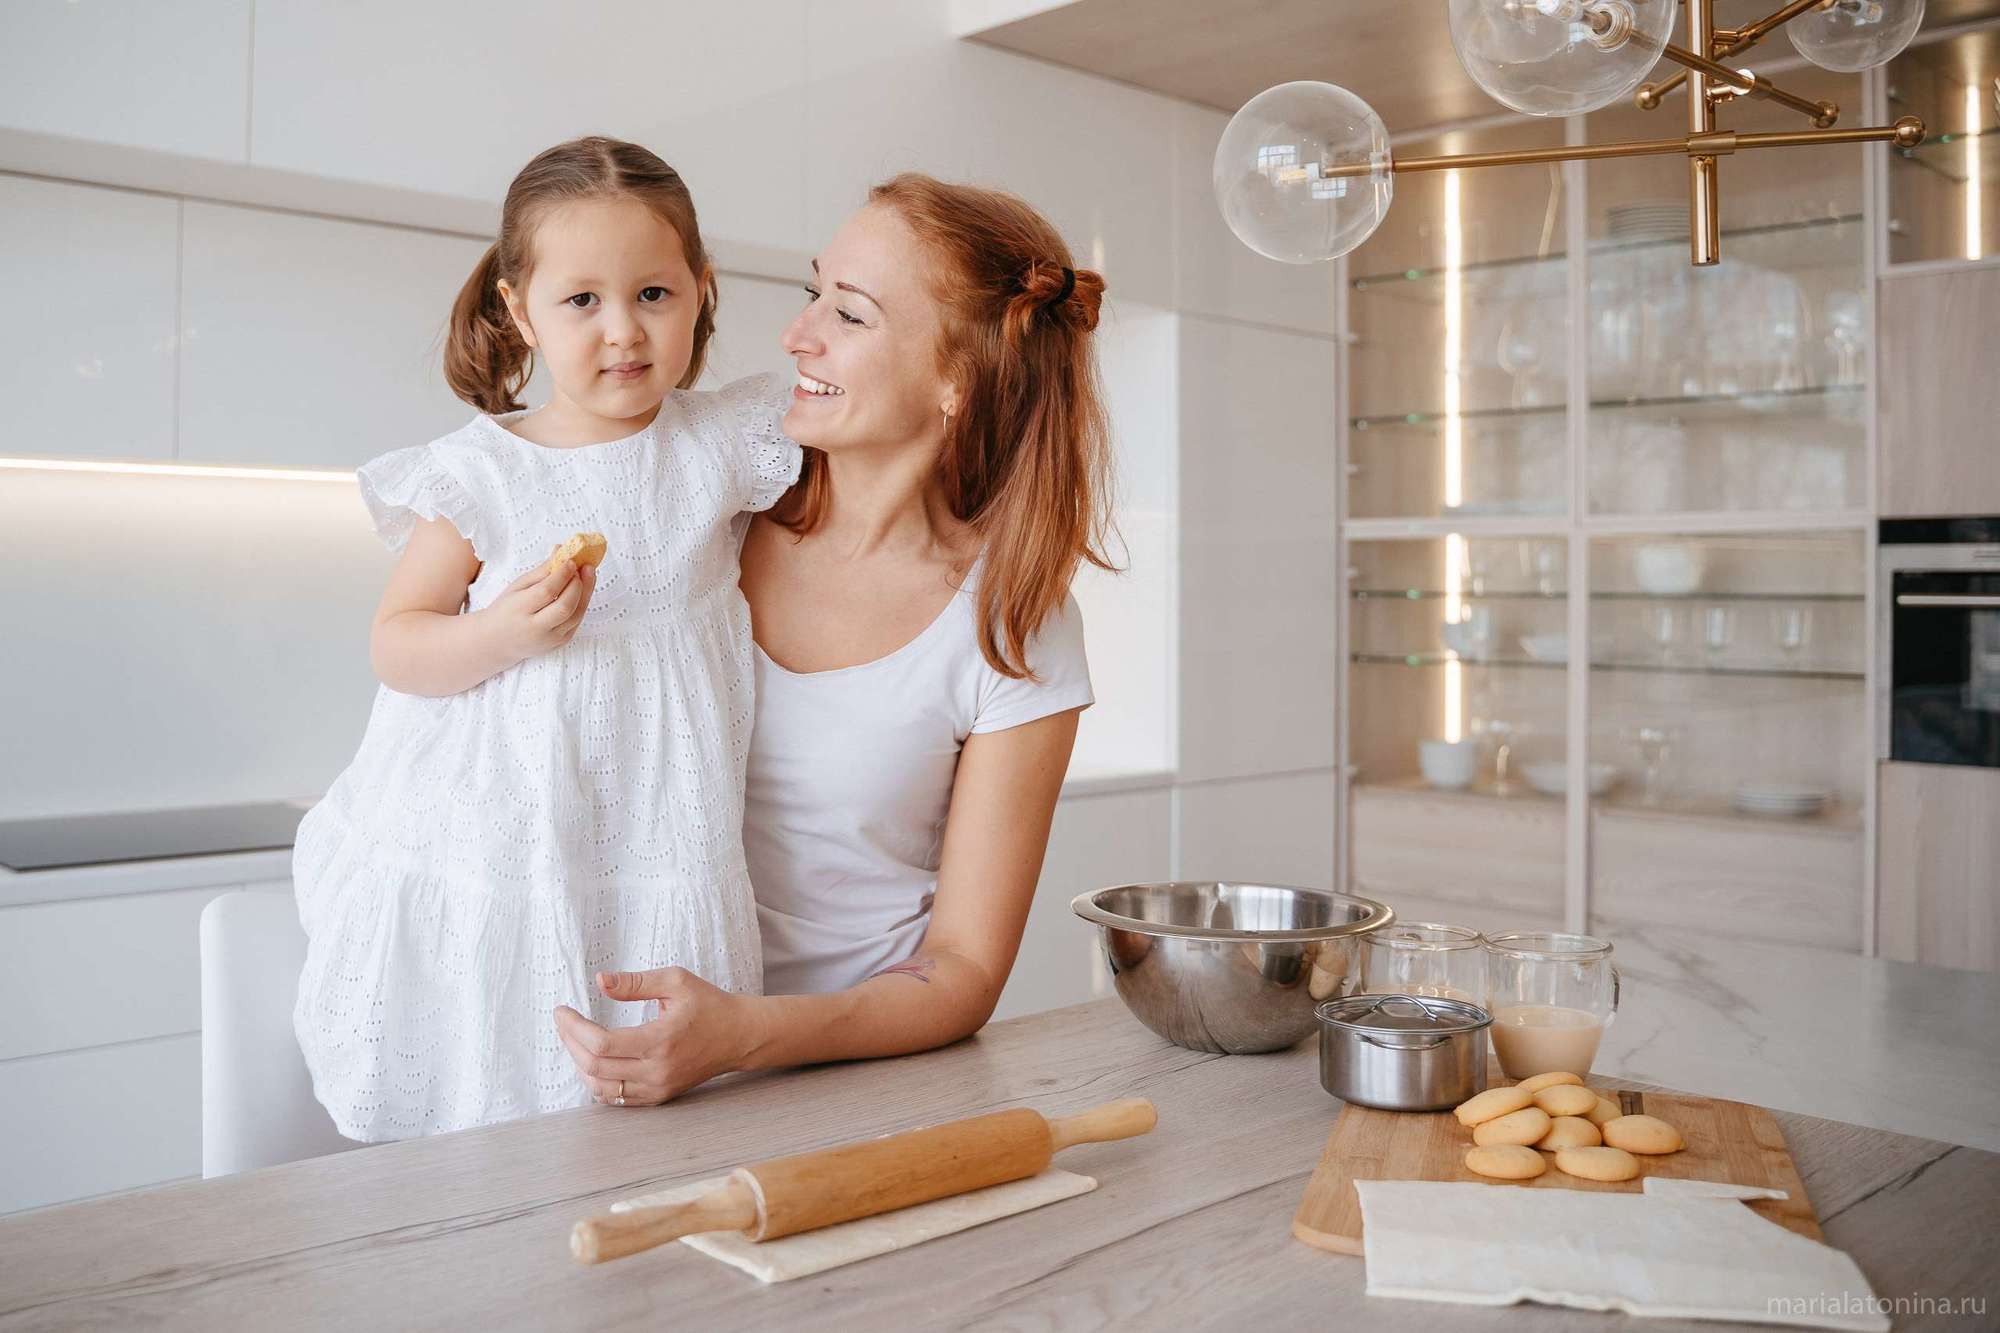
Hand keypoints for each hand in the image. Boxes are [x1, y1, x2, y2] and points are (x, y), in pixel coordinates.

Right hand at [479, 559, 595, 664]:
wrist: (497, 642)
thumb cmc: (506, 609)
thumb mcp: (517, 587)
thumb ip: (541, 571)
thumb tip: (561, 550)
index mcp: (519, 610)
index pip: (546, 591)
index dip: (562, 575)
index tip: (571, 560)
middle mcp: (535, 628)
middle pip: (565, 605)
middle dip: (578, 583)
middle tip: (584, 566)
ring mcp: (550, 639)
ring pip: (576, 615)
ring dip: (586, 592)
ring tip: (589, 574)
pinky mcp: (560, 643)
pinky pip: (577, 621)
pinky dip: (582, 603)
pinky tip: (582, 590)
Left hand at [553, 967, 764, 1106]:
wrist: (739, 1036)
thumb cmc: (709, 1005)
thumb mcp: (676, 981)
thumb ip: (635, 982)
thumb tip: (599, 981)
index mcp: (661, 1040)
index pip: (601, 1044)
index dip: (573, 1028)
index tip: (561, 1011)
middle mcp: (657, 1070)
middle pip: (595, 1067)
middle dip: (570, 1042)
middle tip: (563, 1022)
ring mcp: (657, 1088)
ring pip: (600, 1088)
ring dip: (579, 1064)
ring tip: (573, 1040)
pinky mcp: (658, 1097)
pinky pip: (616, 1098)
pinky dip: (596, 1081)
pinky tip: (591, 1061)